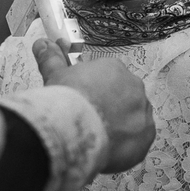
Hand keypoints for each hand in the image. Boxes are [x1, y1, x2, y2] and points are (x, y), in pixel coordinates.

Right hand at [33, 39, 155, 173]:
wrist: (74, 130)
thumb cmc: (65, 100)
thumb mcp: (55, 76)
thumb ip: (52, 59)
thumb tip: (42, 44)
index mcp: (114, 68)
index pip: (107, 79)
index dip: (94, 92)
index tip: (83, 103)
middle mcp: (134, 86)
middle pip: (123, 97)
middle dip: (109, 107)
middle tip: (90, 121)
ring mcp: (143, 110)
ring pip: (133, 117)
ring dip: (120, 125)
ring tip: (98, 137)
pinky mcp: (147, 134)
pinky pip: (139, 138)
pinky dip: (127, 143)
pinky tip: (109, 147)